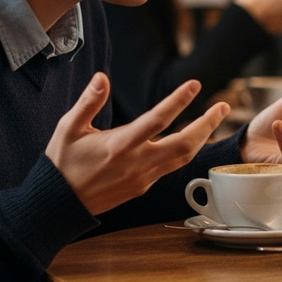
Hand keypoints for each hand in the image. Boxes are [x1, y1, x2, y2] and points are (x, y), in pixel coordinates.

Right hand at [45, 73, 228, 215]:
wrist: (58, 205)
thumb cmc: (62, 164)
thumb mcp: (68, 128)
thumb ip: (88, 102)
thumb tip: (102, 77)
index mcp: (119, 146)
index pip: (157, 120)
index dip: (178, 101)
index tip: (194, 84)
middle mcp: (137, 162)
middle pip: (184, 144)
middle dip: (207, 124)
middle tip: (223, 105)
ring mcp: (143, 177)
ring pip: (183, 157)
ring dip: (202, 137)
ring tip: (215, 118)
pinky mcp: (144, 186)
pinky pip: (172, 167)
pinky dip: (187, 151)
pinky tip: (194, 138)